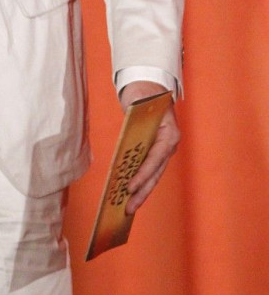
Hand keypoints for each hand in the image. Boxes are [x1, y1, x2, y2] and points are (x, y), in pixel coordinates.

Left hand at [118, 80, 179, 214]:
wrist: (149, 86)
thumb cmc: (143, 94)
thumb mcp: (137, 105)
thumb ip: (133, 124)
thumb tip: (124, 151)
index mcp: (170, 134)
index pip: (156, 158)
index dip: (142, 175)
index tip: (130, 187)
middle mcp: (170, 144)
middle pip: (155, 173)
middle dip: (142, 192)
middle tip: (128, 208)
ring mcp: (165, 149)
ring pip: (153, 175)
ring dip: (141, 192)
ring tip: (128, 208)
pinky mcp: (156, 151)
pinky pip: (148, 170)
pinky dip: (140, 182)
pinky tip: (130, 194)